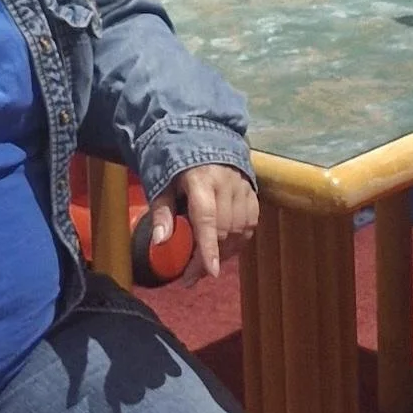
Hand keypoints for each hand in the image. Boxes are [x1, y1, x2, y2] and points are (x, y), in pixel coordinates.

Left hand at [145, 163, 257, 279]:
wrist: (203, 136)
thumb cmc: (176, 163)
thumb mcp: (162, 184)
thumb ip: (161, 212)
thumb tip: (160, 242)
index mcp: (200, 180)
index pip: (207, 218)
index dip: (209, 247)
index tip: (211, 272)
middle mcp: (226, 183)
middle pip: (223, 230)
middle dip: (208, 258)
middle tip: (190, 277)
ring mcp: (243, 187)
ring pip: (239, 231)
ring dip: (224, 253)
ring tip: (205, 265)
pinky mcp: (252, 192)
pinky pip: (250, 225)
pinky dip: (238, 242)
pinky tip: (224, 249)